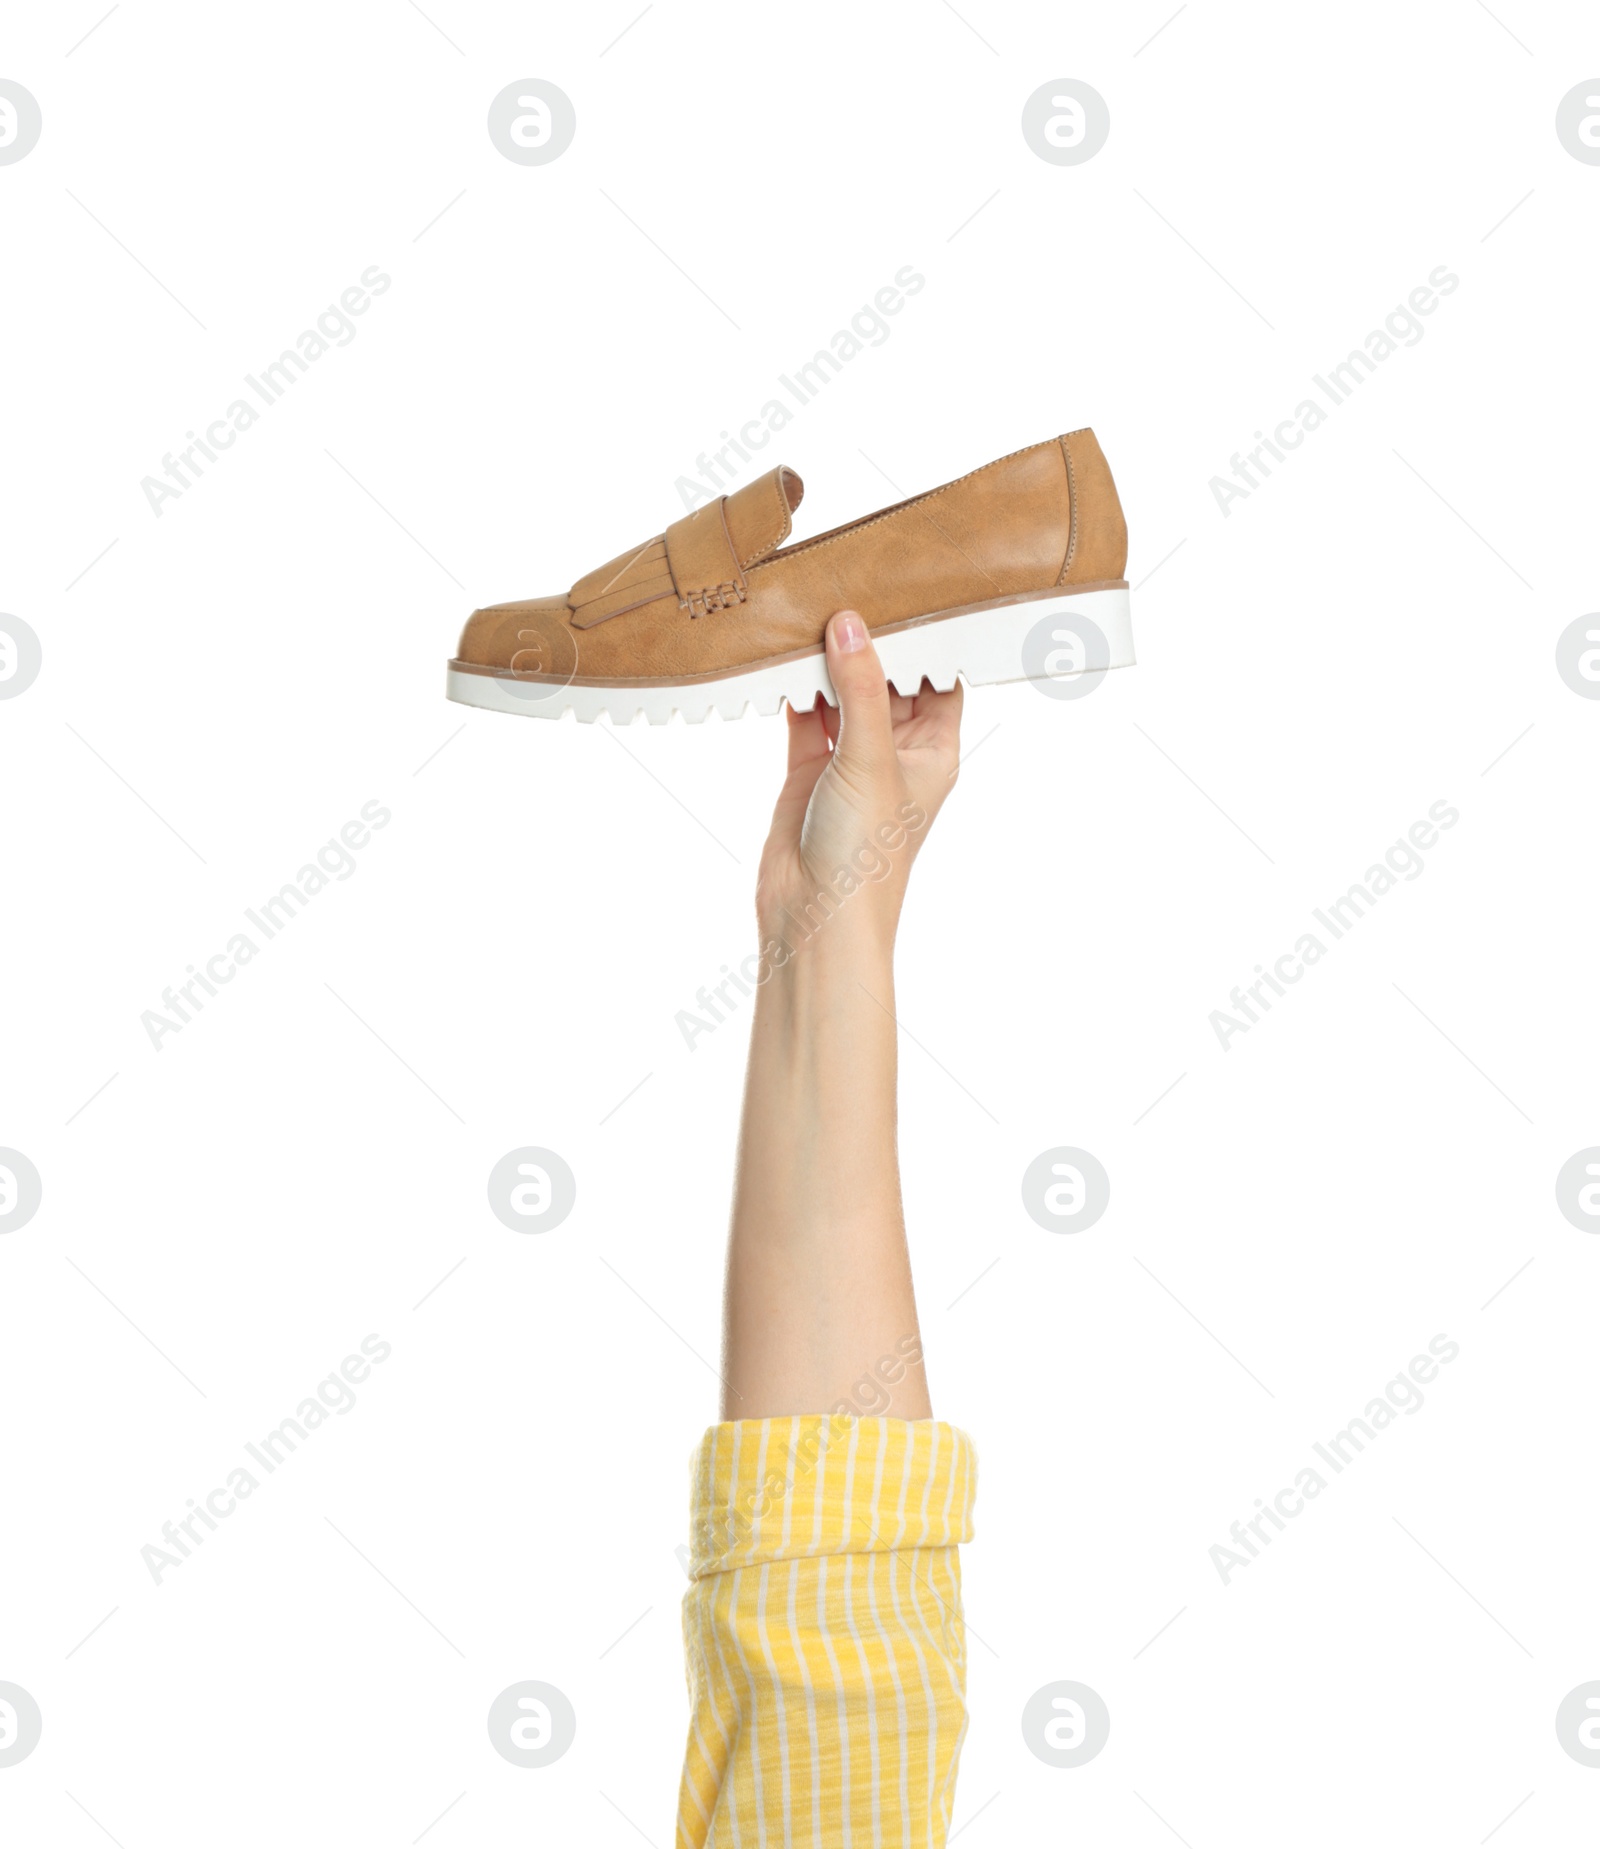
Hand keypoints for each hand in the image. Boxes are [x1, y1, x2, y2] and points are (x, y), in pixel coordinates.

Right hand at [755, 611, 962, 950]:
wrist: (814, 916)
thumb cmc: (865, 853)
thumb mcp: (871, 757)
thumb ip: (860, 686)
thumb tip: (851, 623)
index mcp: (934, 752)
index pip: (939, 679)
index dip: (928, 639)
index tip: (908, 591)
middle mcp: (896, 753)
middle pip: (887, 680)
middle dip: (869, 642)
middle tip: (848, 586)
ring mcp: (851, 761)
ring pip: (842, 695)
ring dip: (828, 662)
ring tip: (811, 609)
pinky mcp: (809, 770)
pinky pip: (806, 715)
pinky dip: (796, 688)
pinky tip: (784, 653)